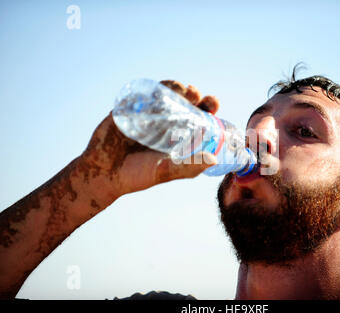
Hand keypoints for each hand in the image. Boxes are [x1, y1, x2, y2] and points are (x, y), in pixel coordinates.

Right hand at [79, 80, 219, 197]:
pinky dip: (152, 88)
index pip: (198, 116)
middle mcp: (165, 122)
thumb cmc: (137, 175)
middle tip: (196, 95)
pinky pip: (143, 93)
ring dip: (175, 87)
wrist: (103, 173)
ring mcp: (147, 113)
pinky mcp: (129, 108)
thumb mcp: (166, 171)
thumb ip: (188, 167)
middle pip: (184, 101)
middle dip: (193, 94)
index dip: (207, 107)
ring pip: (165, 93)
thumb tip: (215, 160)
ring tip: (182, 90)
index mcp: (178, 135)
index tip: (213, 103)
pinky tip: (159, 89)